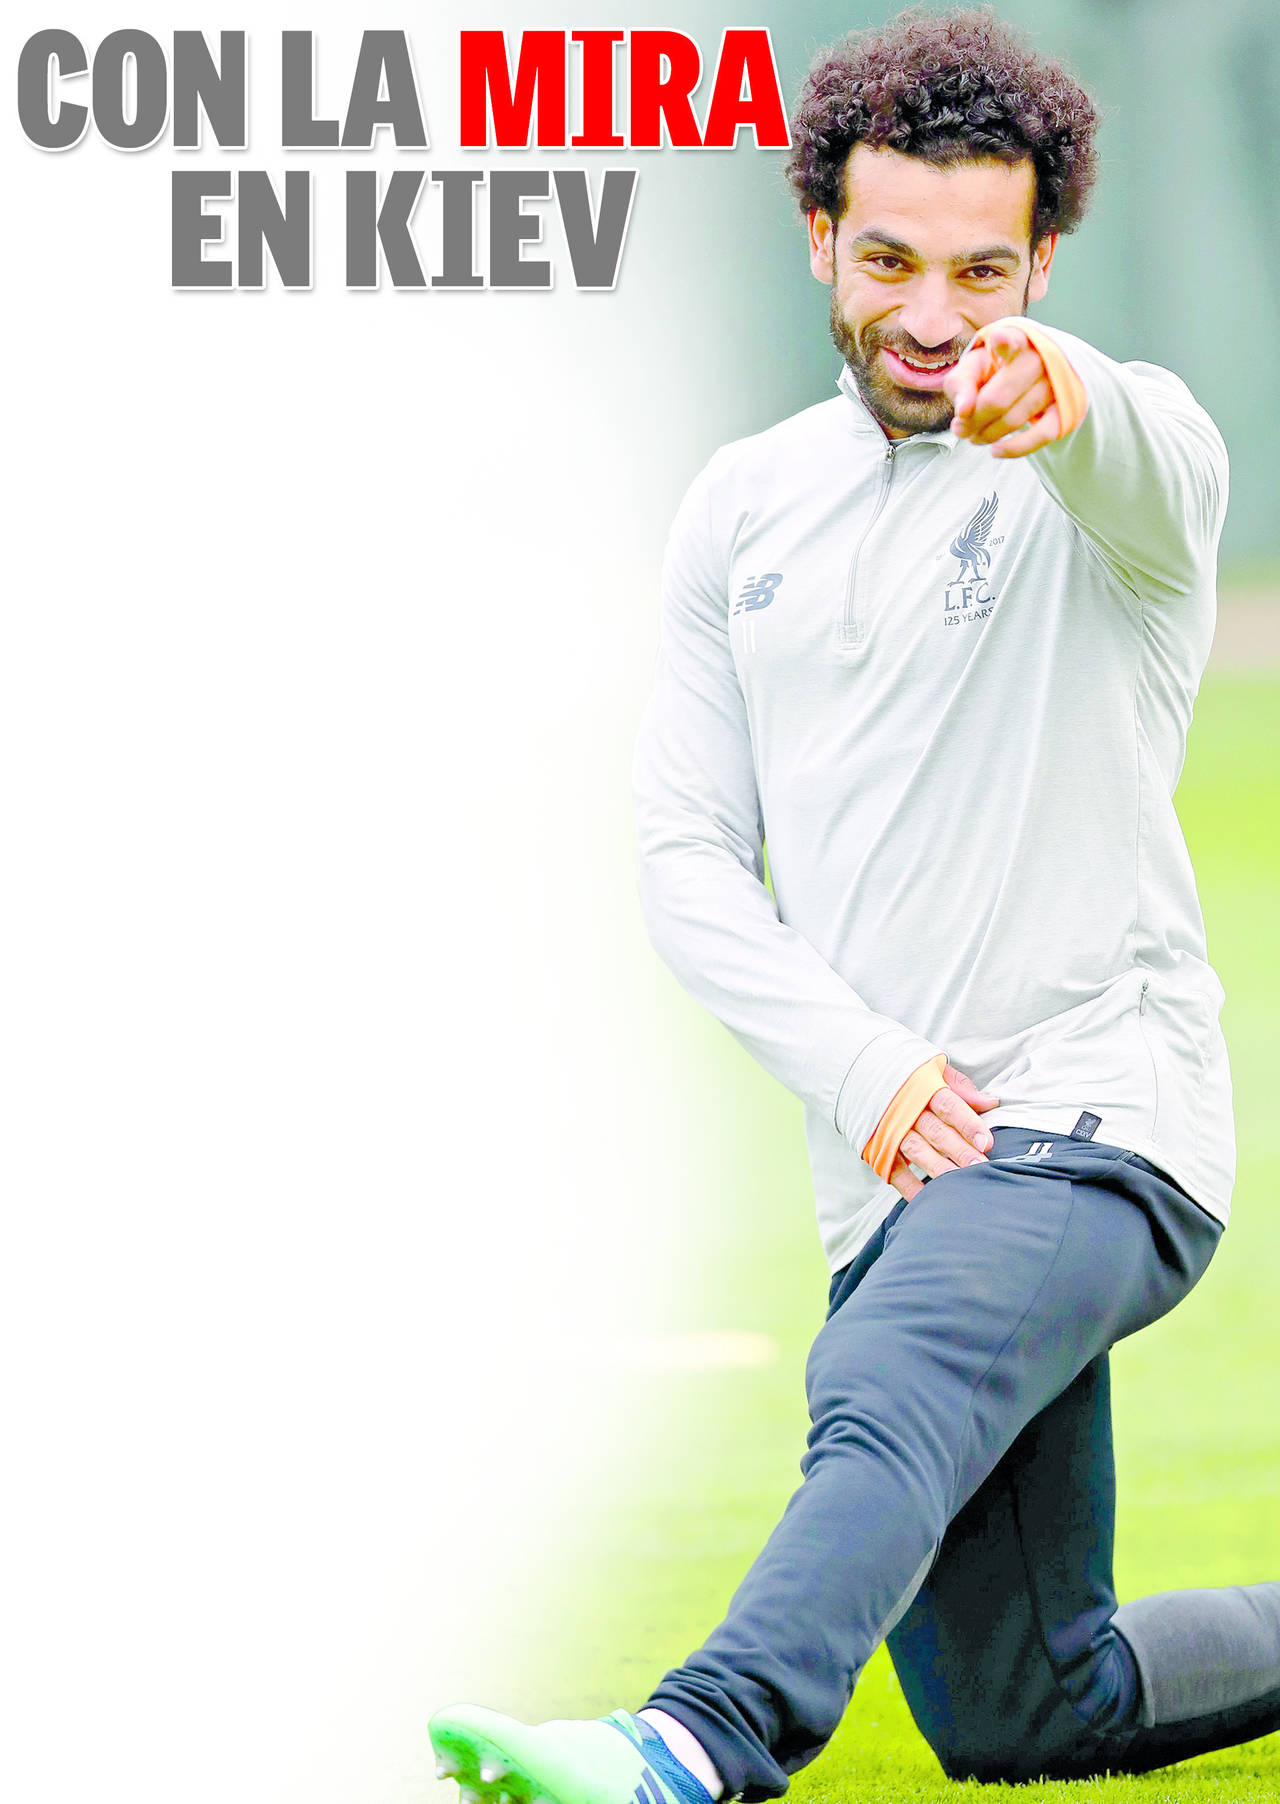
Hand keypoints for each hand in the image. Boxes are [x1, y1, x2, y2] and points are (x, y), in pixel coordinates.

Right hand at [887, 1063, 1000, 1201]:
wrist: (854, 1073)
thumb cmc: (903, 1073)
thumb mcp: (930, 1067)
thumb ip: (960, 1085)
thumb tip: (991, 1102)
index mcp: (922, 1086)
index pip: (948, 1106)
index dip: (968, 1123)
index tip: (987, 1142)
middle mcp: (905, 1109)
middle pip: (936, 1132)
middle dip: (959, 1150)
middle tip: (981, 1167)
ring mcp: (889, 1130)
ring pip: (917, 1151)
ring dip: (940, 1168)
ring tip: (962, 1183)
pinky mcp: (877, 1148)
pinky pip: (894, 1170)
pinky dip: (910, 1186)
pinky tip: (929, 1198)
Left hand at [943, 323, 1061, 458]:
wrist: (1032, 376)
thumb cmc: (995, 371)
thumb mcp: (973, 369)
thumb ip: (960, 384)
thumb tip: (963, 411)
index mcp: (1015, 339)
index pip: (1012, 339)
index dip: (1005, 342)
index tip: (999, 340)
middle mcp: (1040, 358)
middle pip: (997, 399)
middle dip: (974, 420)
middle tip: (960, 429)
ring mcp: (1056, 384)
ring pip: (1014, 419)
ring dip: (988, 435)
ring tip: (973, 437)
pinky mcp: (1065, 409)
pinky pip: (1042, 435)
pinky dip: (1015, 448)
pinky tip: (996, 451)